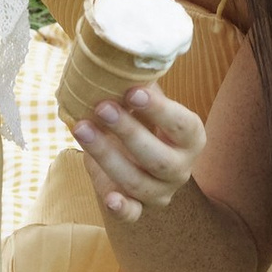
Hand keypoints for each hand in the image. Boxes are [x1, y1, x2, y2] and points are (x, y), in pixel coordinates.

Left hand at [74, 85, 204, 225]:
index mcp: (191, 137)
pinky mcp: (139, 208)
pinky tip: (109, 198)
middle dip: (128, 132)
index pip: (182, 125)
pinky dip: (122, 208)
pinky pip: (133, 214)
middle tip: (102, 107)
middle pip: (158, 157)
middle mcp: (181, 168)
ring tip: (81, 128)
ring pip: (137, 182)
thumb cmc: (144, 123)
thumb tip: (124, 57)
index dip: (160, 110)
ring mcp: (160, 191)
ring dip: (107, 156)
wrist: (140, 160)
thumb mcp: (147, 105)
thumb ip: (141, 87)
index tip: (134, 91)